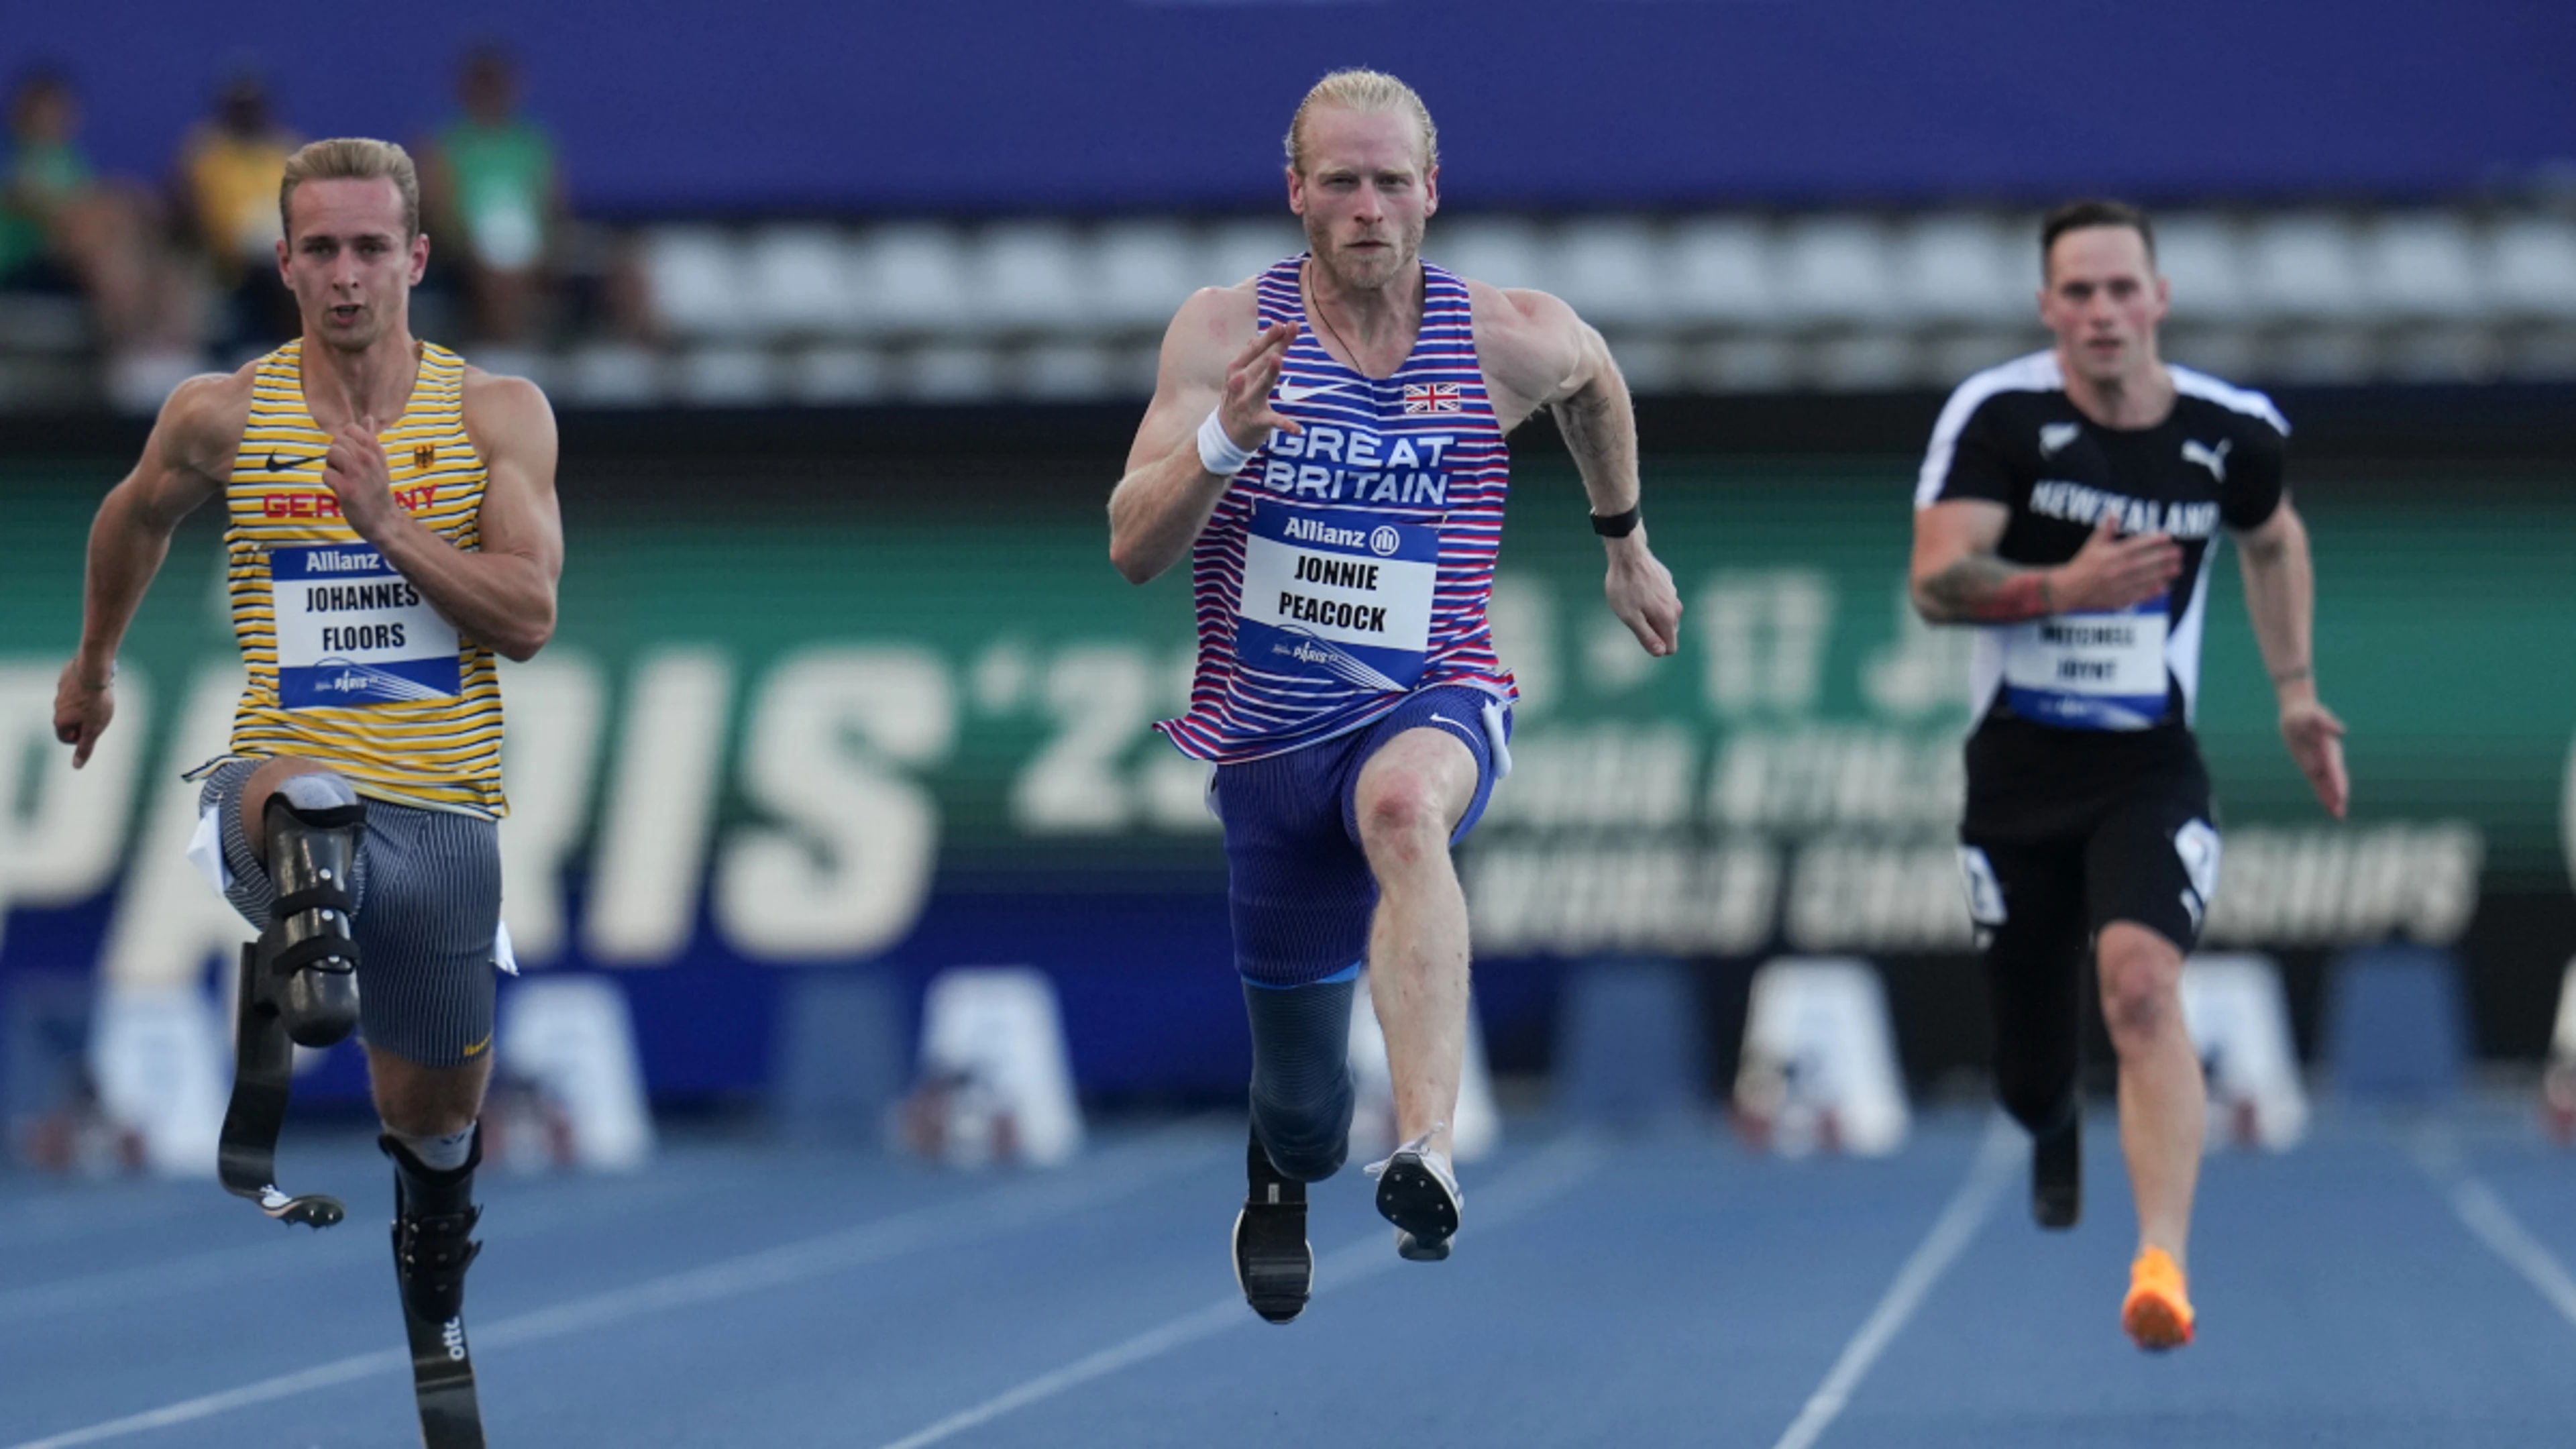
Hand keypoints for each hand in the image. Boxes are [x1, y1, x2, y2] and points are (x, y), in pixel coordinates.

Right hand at [52, 659, 114, 768]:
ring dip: (85, 705)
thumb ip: (85, 747)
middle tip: (99, 714)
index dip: (81, 738)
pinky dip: (85, 691)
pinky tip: (97, 686)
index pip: (66, 738)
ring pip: (73, 705)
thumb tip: (76, 766)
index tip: (94, 729)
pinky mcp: (66, 679)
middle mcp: (56, 707)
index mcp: (60, 721)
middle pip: (70, 721)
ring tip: (99, 700)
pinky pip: (76, 690)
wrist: (93, 670)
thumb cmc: (96, 702)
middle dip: (84, 721)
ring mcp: (60, 692)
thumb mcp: (94, 729)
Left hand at [322, 416, 398, 537]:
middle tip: (346, 471)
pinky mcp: (347, 489)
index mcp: (375, 450)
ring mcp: (357, 474)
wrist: (382, 519)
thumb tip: (367, 418)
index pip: (350, 429)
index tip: (351, 456)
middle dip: (336, 455)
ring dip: (331, 466)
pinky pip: (326, 473)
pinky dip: (329, 482)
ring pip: (330, 454)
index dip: (345, 441)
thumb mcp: (379, 461)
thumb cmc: (376, 489)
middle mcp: (368, 459)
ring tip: (342, 478)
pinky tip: (340, 489)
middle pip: (337, 442)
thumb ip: (370, 439)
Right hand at [1219, 322, 1302, 451]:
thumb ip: (1250, 359)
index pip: (1255, 350)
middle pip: (1261, 361)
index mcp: (1237, 370)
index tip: (1283, 323)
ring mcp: (1247, 403)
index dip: (1269, 337)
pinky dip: (1285, 425)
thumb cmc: (1237, 401)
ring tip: (1279, 359)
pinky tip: (1298, 429)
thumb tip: (1253, 339)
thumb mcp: (1239, 378)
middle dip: (1275, 345)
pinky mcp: (1256, 422)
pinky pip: (1273, 422)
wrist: (1225, 435)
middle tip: (1290, 328)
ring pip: (1261, 385)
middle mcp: (1240, 384)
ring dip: (1270, 372)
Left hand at [1604, 532, 1681, 656]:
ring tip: (1634, 600)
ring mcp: (1673, 593)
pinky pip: (1662, 600)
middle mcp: (1675, 607)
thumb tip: (1661, 652)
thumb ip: (1647, 636)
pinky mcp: (1668, 582)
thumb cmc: (1625, 586)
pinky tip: (1638, 587)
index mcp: (1667, 618)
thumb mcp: (1630, 617)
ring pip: (1665, 614)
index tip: (1640, 633)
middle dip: (1652, 629)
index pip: (1670, 647)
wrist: (1628, 554)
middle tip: (1633, 615)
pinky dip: (1652, 599)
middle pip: (1668, 631)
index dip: (1655, 646)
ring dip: (1651, 613)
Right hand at [2052, 513, 2180, 612]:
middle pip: (2145, 562)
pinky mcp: (2119, 599)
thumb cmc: (2082, 565)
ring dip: (2163, 573)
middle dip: (2164, 557)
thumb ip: (2105, 530)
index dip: (2153, 540)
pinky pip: (2139, 595)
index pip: (2136, 545)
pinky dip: (2152, 591)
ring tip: (2178, 568)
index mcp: (2111, 555)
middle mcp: (2117, 570)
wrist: (2069, 590)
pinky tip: (2165, 587)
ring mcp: (2119, 586)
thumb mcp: (2092, 545)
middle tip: (2179, 553)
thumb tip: (2113, 512)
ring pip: (2145, 579)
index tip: (2167, 537)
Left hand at [2279, 697, 2347, 818]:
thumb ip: (2326, 722)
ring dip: (2333, 800)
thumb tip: (2341, 730)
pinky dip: (2324, 794)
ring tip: (2338, 816)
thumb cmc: (2306, 713)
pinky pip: (2319, 784)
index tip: (2341, 796)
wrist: (2298, 713)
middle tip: (2340, 813)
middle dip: (2338, 796)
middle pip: (2335, 780)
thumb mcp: (2313, 716)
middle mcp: (2328, 759)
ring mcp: (2321, 764)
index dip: (2338, 783)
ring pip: (2328, 785)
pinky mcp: (2312, 767)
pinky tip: (2329, 806)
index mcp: (2328, 749)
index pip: (2334, 769)